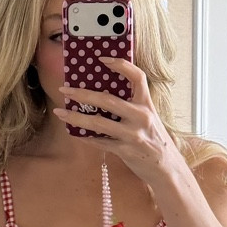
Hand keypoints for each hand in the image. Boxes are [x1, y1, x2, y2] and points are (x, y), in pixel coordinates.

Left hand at [53, 55, 177, 187]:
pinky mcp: (126, 151)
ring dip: (76, 117)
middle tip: (65, 90)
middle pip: (108, 100)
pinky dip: (86, 137)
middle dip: (83, 94)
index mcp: (146, 104)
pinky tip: (75, 133)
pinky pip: (100, 142)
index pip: (138, 77)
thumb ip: (131, 106)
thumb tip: (101, 95)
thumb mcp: (148, 118)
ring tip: (60, 112)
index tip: (102, 59)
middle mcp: (141, 116)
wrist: (166, 167)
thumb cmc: (153, 139)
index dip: (121, 65)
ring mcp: (133, 134)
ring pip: (99, 123)